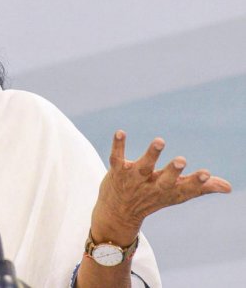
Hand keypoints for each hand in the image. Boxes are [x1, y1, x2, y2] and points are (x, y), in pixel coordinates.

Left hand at [91, 130, 231, 242]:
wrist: (117, 212)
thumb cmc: (152, 198)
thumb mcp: (175, 194)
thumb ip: (199, 187)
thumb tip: (228, 187)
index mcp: (169, 192)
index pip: (185, 189)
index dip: (196, 183)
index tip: (207, 174)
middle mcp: (152, 186)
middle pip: (164, 181)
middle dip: (172, 172)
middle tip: (181, 161)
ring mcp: (134, 179)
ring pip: (143, 167)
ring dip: (151, 155)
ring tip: (160, 141)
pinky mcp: (118, 171)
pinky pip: (116, 157)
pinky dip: (118, 146)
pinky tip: (120, 132)